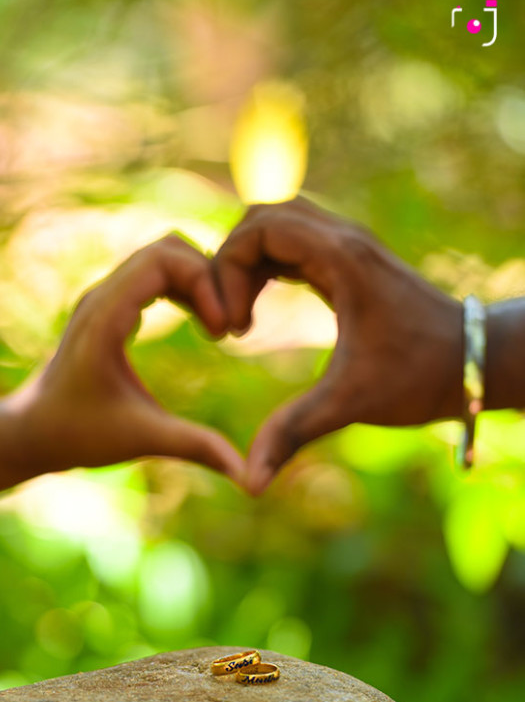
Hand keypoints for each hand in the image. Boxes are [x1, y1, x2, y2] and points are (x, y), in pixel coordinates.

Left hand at [10, 235, 244, 484]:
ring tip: (220, 326)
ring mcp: (104, 297)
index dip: (204, 283)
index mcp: (105, 317)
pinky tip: (202, 324)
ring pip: (163, 255)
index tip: (224, 330)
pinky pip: (155, 274)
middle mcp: (102, 296)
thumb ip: (195, 448)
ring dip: (198, 280)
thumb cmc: (78, 436)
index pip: (164, 260)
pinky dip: (185, 287)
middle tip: (228, 326)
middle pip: (168, 247)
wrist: (31, 433)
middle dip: (208, 276)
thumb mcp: (142, 440)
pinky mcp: (110, 307)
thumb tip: (248, 476)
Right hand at [214, 198, 463, 493]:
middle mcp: (344, 239)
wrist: (473, 362)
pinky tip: (260, 311)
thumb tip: (248, 484)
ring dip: (249, 263)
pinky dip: (267, 267)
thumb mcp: (349, 404)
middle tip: (230, 319)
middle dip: (232, 262)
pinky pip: (295, 244)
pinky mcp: (351, 262)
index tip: (232, 329)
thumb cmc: (418, 377)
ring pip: (278, 226)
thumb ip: (292, 432)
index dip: (228, 272)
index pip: (258, 230)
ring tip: (241, 319)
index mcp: (340, 258)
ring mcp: (349, 246)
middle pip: (263, 218)